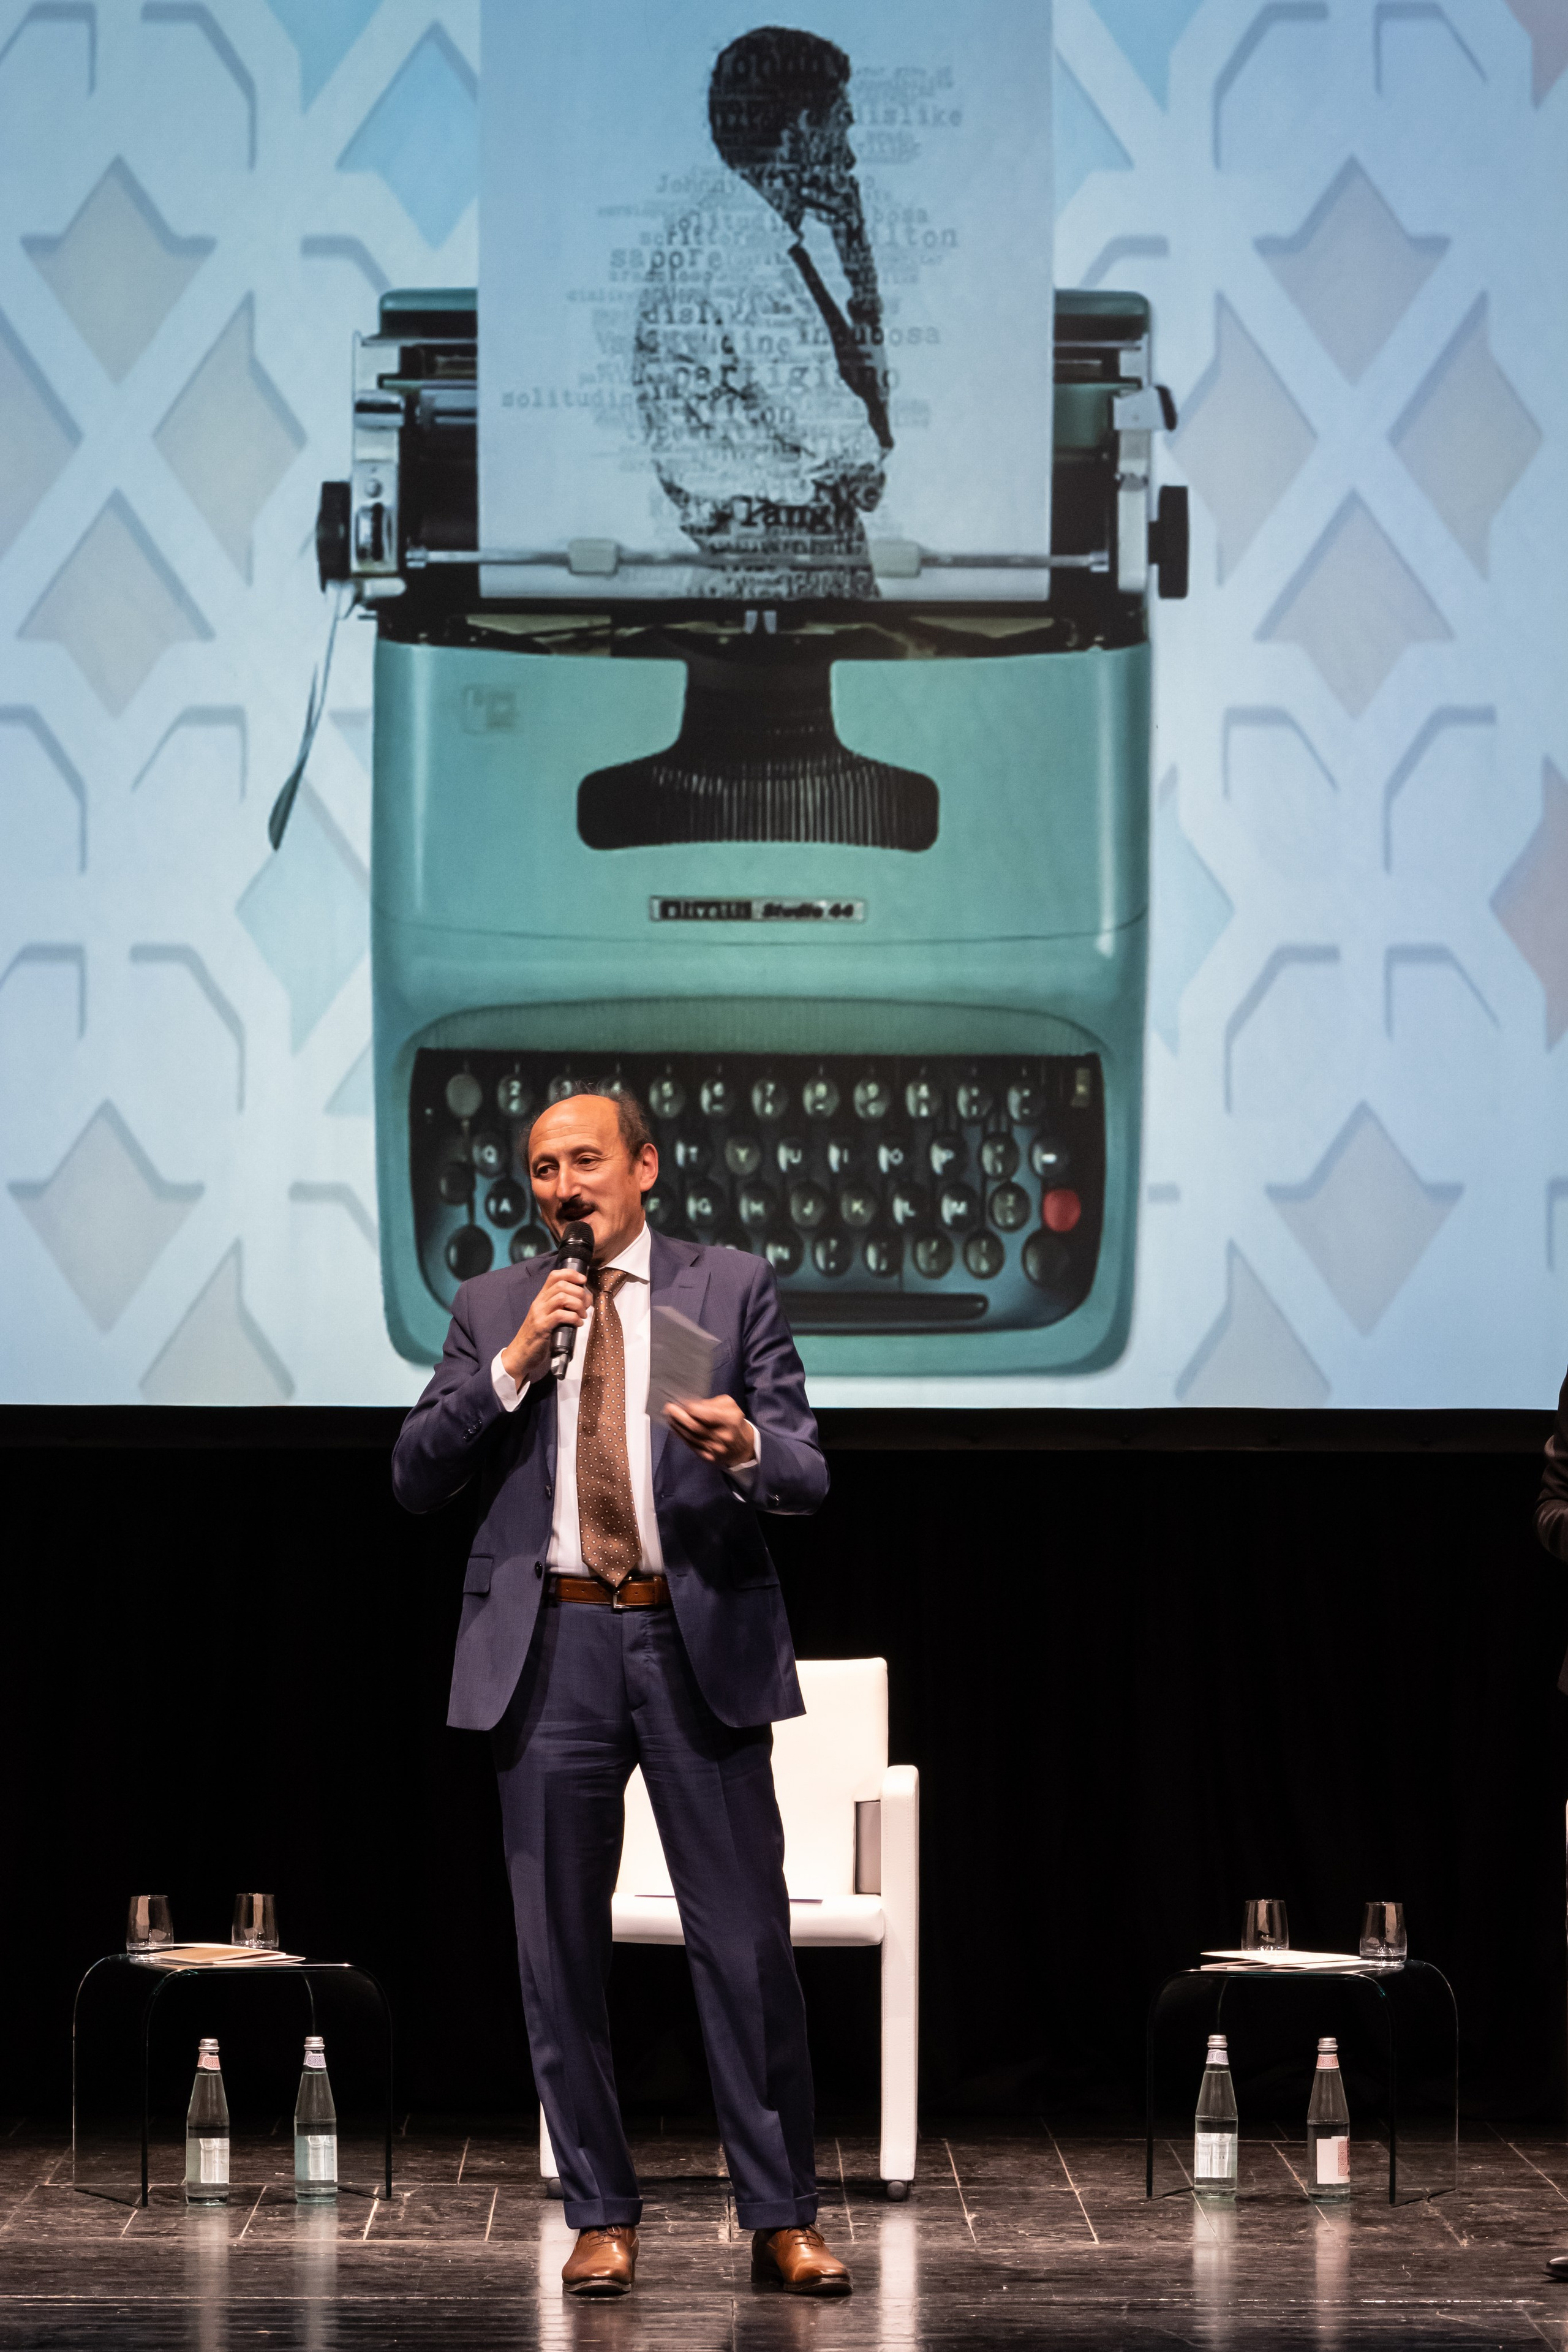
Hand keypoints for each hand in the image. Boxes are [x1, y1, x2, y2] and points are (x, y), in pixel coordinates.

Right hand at [501, 1266, 587, 1386]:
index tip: (583, 1281)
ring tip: (582, 1315)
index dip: (571, 1274)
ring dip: (578, 1304)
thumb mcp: (547, 1316)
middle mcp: (539, 1303)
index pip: (554, 1276)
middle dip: (579, 1292)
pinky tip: (578, 1324)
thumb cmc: (537, 1336)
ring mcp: (539, 1314)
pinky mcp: (541, 1327)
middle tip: (586, 1305)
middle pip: (561, 1285)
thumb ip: (560, 1307)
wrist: (520, 1354)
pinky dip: (574, 1318)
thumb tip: (583, 1301)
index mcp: (541, 1298)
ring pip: (562, 1298)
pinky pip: (560, 1315)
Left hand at [664, 1394, 756, 1470]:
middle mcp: (722, 1436)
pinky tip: (675, 1428)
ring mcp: (715, 1449)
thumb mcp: (728, 1406)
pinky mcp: (709, 1458)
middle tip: (668, 1408)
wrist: (743, 1447)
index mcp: (729, 1420)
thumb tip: (689, 1405)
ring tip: (669, 1417)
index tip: (680, 1402)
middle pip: (694, 1426)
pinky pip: (691, 1445)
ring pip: (690, 1437)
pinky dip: (681, 1436)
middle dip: (679, 1417)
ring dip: (677, 1426)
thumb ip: (710, 1403)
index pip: (703, 1414)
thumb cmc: (733, 1421)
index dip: (689, 1408)